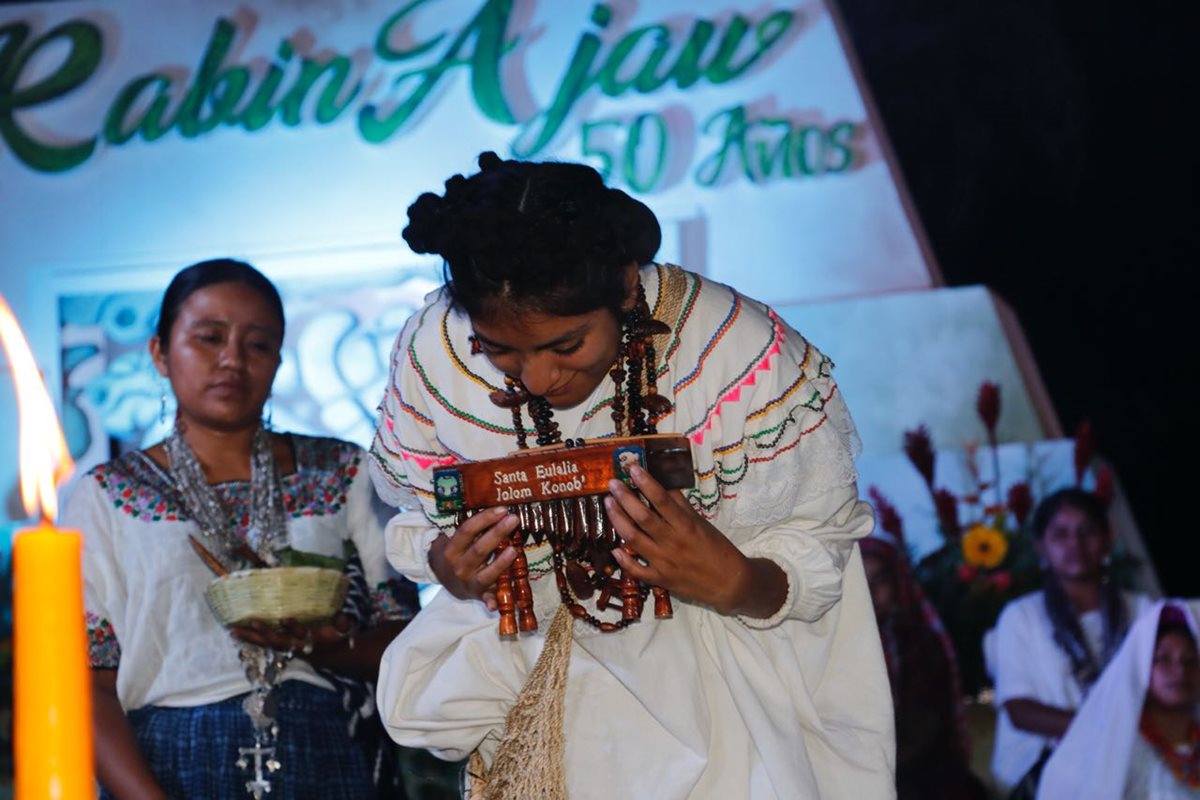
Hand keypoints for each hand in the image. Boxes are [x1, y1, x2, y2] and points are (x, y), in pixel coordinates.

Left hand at [230, 613, 352, 655]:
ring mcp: (285, 646)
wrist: (329, 655)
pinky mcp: (278, 645)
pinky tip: (235, 631)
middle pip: (277, 641)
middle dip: (265, 632)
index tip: (285, 619)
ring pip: (265, 642)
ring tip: (232, 630)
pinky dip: (249, 637)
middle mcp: (294, 645)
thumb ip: (342, 624)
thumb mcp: (342, 631)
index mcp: (309, 641)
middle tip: (252, 622)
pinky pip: (261, 642)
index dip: (293, 628)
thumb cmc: (334, 637)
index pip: (300, 635)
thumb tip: (342, 617)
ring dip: (249, 636)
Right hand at [428, 506, 519, 610]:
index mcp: (452, 549)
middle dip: (497, 534)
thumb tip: (501, 511)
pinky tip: (496, 605)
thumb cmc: (459, 552)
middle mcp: (459, 566)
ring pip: (485, 573)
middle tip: (514, 519)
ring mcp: (468, 582)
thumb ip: (476, 530)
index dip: (485, 519)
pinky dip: (490, 602)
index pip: (467, 531)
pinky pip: (485, 599)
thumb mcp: (459, 541)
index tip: (502, 509)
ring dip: (500, 564)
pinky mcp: (478, 595)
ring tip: (513, 550)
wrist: (445, 579)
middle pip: (479, 550)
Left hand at [605, 464, 754, 614]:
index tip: (632, 468)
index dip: (645, 482)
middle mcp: (672, 542)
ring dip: (618, 520)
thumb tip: (665, 484)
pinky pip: (636, 570)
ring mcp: (663, 562)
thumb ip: (681, 505)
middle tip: (612, 484)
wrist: (729, 583)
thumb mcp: (702, 523)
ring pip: (633, 539)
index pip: (661, 499)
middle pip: (642, 517)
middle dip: (624, 498)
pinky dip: (623, 560)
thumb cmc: (718, 549)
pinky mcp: (660, 579)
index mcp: (685, 525)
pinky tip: (614, 548)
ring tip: (608, 504)